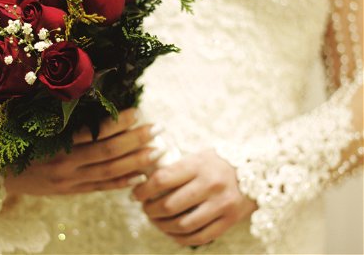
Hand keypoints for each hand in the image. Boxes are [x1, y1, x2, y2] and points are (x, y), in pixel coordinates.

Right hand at [4, 108, 164, 195]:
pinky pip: (101, 188)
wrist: (0, 175)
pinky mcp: (72, 191)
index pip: (95, 131)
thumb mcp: (38, 126)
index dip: (118, 122)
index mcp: (57, 142)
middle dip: (136, 140)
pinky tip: (140, 176)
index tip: (137, 111)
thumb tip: (94, 100)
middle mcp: (66, 162)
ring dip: (136, 161)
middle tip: (157, 128)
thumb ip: (65, 119)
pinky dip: (122, 182)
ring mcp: (71, 180)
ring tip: (157, 150)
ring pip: (109, 171)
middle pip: (109, 152)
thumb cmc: (20, 143)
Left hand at [132, 150, 257, 246]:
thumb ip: (176, 167)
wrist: (258, 172)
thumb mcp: (199, 157)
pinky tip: (171, 232)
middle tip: (145, 208)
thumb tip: (144, 179)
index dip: (143, 189)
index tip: (136, 194)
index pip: (162, 179)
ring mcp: (221, 205)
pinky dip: (179, 238)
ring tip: (155, 221)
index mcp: (200, 165)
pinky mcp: (229, 221)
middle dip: (150, 210)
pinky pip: (198, 237)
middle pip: (169, 205)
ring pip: (182, 225)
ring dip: (162, 226)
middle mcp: (211, 185)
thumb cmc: (220, 163)